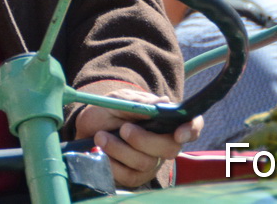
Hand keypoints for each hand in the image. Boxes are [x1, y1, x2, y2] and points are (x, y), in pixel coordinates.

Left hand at [73, 84, 202, 188]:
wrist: (85, 127)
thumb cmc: (108, 110)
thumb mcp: (120, 100)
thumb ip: (140, 103)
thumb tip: (165, 102)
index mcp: (164, 121)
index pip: (191, 125)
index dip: (191, 129)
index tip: (178, 133)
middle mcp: (162, 142)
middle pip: (169, 148)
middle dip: (144, 140)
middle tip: (124, 129)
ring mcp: (150, 162)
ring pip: (146, 163)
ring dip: (119, 149)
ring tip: (101, 137)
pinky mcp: (135, 177)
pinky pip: (130, 176)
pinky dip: (112, 163)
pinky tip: (100, 152)